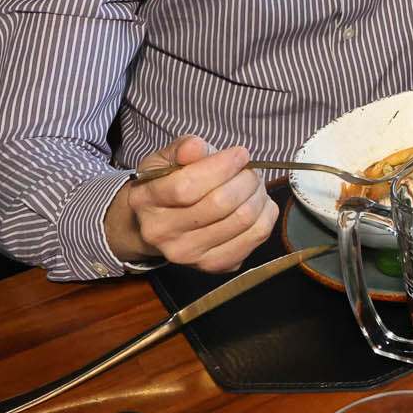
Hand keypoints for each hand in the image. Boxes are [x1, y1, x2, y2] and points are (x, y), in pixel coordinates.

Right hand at [106, 135, 275, 271]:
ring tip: (252, 185)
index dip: (222, 166)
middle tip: (248, 170)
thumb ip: (182, 148)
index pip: (187, 186)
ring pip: (242, 219)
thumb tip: (195, 147)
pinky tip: (256, 204)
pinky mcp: (215, 265)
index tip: (239, 154)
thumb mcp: (166, 160)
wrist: (159, 225)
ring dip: (258, 195)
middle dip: (245, 179)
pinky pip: (256, 237)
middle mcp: (163, 233)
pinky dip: (265, 214)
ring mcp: (189, 255)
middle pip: (220, 204)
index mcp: (146, 201)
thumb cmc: (168, 185)